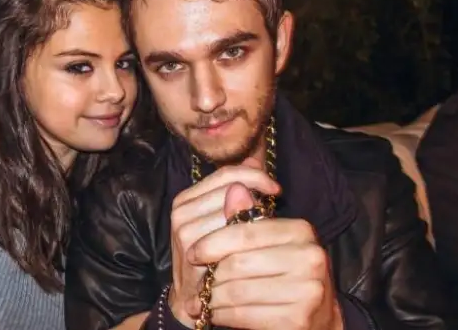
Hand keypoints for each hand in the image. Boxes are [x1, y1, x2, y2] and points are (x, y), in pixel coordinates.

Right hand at [167, 158, 280, 326]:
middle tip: (274, 211)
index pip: (226, 174)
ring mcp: (184, 229)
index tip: (276, 189)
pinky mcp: (191, 249)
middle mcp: (181, 210)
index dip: (255, 176)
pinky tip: (258, 248)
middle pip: (230, 188)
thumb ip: (238, 193)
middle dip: (257, 197)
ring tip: (265, 234)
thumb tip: (255, 158)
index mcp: (187, 199)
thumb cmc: (215, 258)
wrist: (194, 299)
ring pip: (232, 210)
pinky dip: (248, 238)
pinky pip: (230, 234)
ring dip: (254, 220)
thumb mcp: (225, 222)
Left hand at [185, 184, 343, 329]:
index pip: (244, 231)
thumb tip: (234, 187)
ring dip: (214, 297)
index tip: (192, 253)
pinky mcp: (298, 320)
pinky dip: (223, 315)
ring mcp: (308, 290)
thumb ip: (247, 217)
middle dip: (211, 275)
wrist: (316, 318)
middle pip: (237, 263)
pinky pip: (243, 315)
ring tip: (204, 300)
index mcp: (301, 231)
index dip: (212, 242)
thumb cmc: (283, 274)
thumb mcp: (267, 243)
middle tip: (198, 282)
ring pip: (237, 291)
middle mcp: (310, 258)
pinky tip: (216, 314)